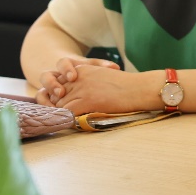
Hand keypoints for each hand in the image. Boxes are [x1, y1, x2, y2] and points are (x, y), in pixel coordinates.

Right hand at [35, 56, 120, 104]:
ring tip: (55, 107)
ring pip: (41, 91)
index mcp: (68, 65)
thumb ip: (102, 66)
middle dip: (53, 85)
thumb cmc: (88, 74)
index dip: (66, 69)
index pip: (63, 63)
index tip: (73, 77)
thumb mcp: (93, 67)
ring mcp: (49, 88)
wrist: (76, 78)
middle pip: (47, 76)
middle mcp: (56, 76)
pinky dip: (45, 107)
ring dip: (47, 99)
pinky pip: (41, 102)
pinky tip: (53, 113)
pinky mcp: (47, 98)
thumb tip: (115, 67)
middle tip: (61, 93)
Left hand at [37, 62, 154, 115]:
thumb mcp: (102, 75)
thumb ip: (86, 80)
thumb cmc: (127, 85)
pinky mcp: (86, 100)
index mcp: (82, 69)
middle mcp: (79, 77)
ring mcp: (82, 88)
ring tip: (61, 123)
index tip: (60, 105)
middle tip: (57, 117)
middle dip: (56, 106)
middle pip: (56, 94)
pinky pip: (68, 112)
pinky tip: (69, 125)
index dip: (58, 96)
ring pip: (60, 104)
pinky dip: (66, 120)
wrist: (139, 88)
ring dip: (59, 114)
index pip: (58, 82)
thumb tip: (76, 94)